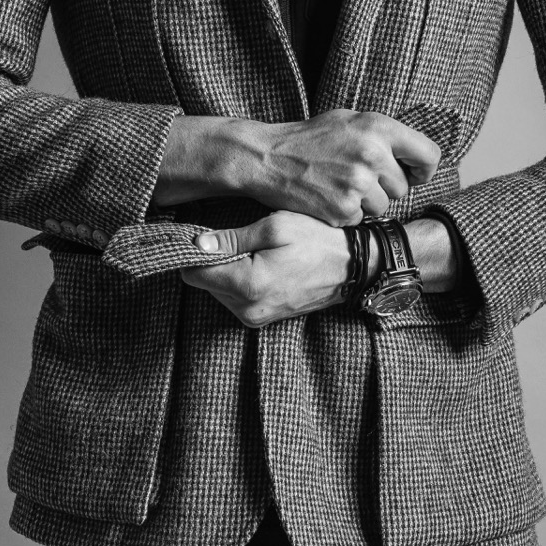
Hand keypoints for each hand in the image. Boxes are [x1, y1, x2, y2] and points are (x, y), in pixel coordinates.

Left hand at [179, 211, 350, 327]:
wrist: (352, 267)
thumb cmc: (317, 240)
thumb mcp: (276, 227)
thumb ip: (233, 238)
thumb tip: (198, 244)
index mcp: (249, 285)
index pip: (194, 272)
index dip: (193, 251)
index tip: (201, 233)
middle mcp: (249, 309)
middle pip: (203, 283)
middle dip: (210, 260)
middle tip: (232, 237)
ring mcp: (256, 317)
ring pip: (217, 290)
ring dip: (224, 270)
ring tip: (250, 249)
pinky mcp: (263, 318)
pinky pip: (234, 298)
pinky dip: (237, 280)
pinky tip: (257, 262)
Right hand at [254, 110, 439, 224]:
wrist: (267, 158)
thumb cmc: (309, 139)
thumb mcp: (349, 121)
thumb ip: (382, 135)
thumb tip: (414, 156)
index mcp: (379, 127)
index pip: (429, 155)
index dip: (422, 169)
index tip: (412, 174)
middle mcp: (373, 154)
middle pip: (402, 187)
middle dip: (383, 187)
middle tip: (353, 176)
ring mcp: (358, 183)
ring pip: (382, 207)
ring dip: (364, 203)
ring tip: (337, 185)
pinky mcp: (343, 208)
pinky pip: (360, 219)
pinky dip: (345, 214)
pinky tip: (326, 197)